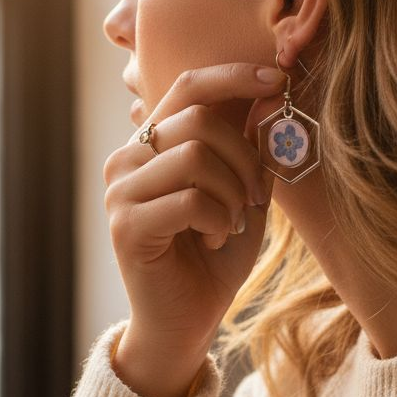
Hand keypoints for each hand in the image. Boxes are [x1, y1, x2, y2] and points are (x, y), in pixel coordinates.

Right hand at [102, 64, 283, 396]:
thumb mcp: (242, 193)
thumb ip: (249, 148)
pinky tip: (215, 239)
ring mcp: (119, 192)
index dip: (234, 75)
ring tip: (231, 223)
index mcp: (151, 144)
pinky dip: (218, 219)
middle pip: (196, 119)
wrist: (186, 321)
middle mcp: (125, 160)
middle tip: (255, 198)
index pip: (187, 86)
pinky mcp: (126, 226)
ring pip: (192, 155)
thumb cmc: (213, 257)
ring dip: (231, 192)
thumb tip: (270, 95)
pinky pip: (189, 199)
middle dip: (243, 156)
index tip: (277, 80)